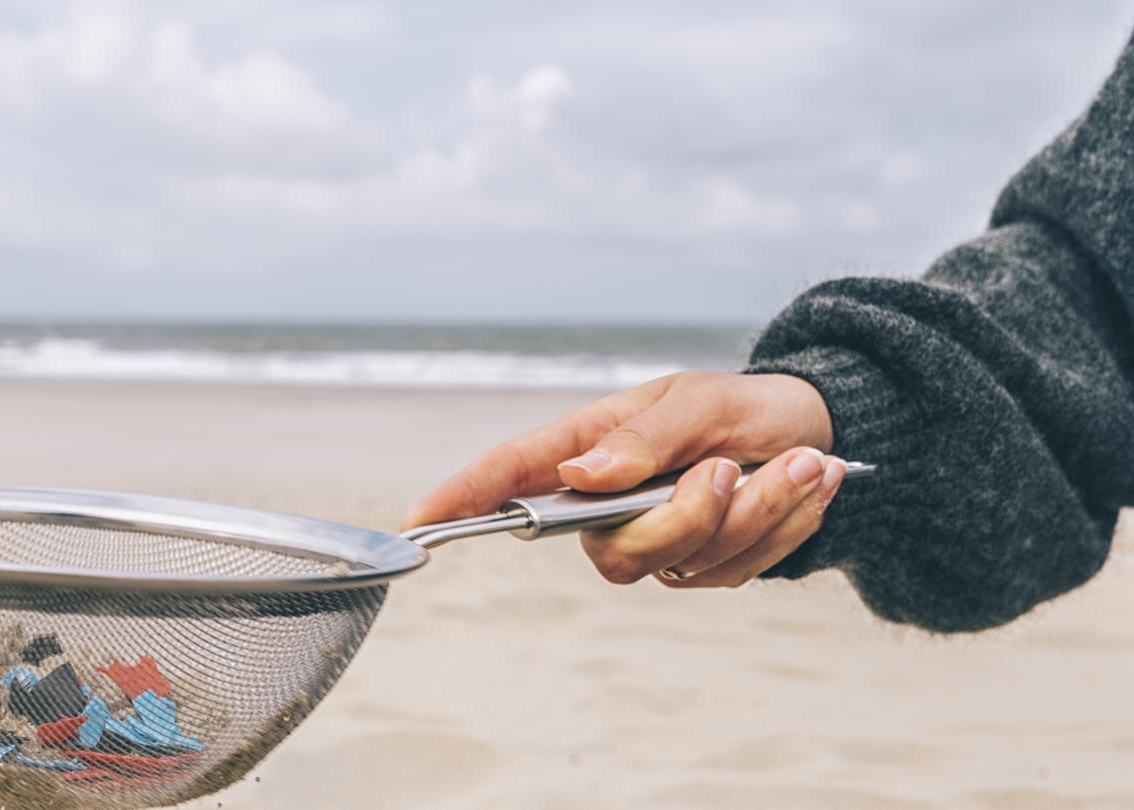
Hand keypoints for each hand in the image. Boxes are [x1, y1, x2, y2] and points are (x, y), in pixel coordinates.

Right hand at [402, 371, 849, 586]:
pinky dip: (781, 527)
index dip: (461, 497)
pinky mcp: (700, 569)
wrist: (815, 431)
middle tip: (737, 465)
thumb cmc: (738, 405)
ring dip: (756, 512)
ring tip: (801, 462)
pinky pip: (733, 572)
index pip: (510, 476)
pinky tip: (803, 485)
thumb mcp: (695, 400)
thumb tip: (579, 477)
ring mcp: (651, 544)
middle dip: (688, 515)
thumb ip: (642, 439)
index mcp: (586, 449)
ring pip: (684, 562)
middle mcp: (605, 507)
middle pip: (614, 549)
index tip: (419, 517)